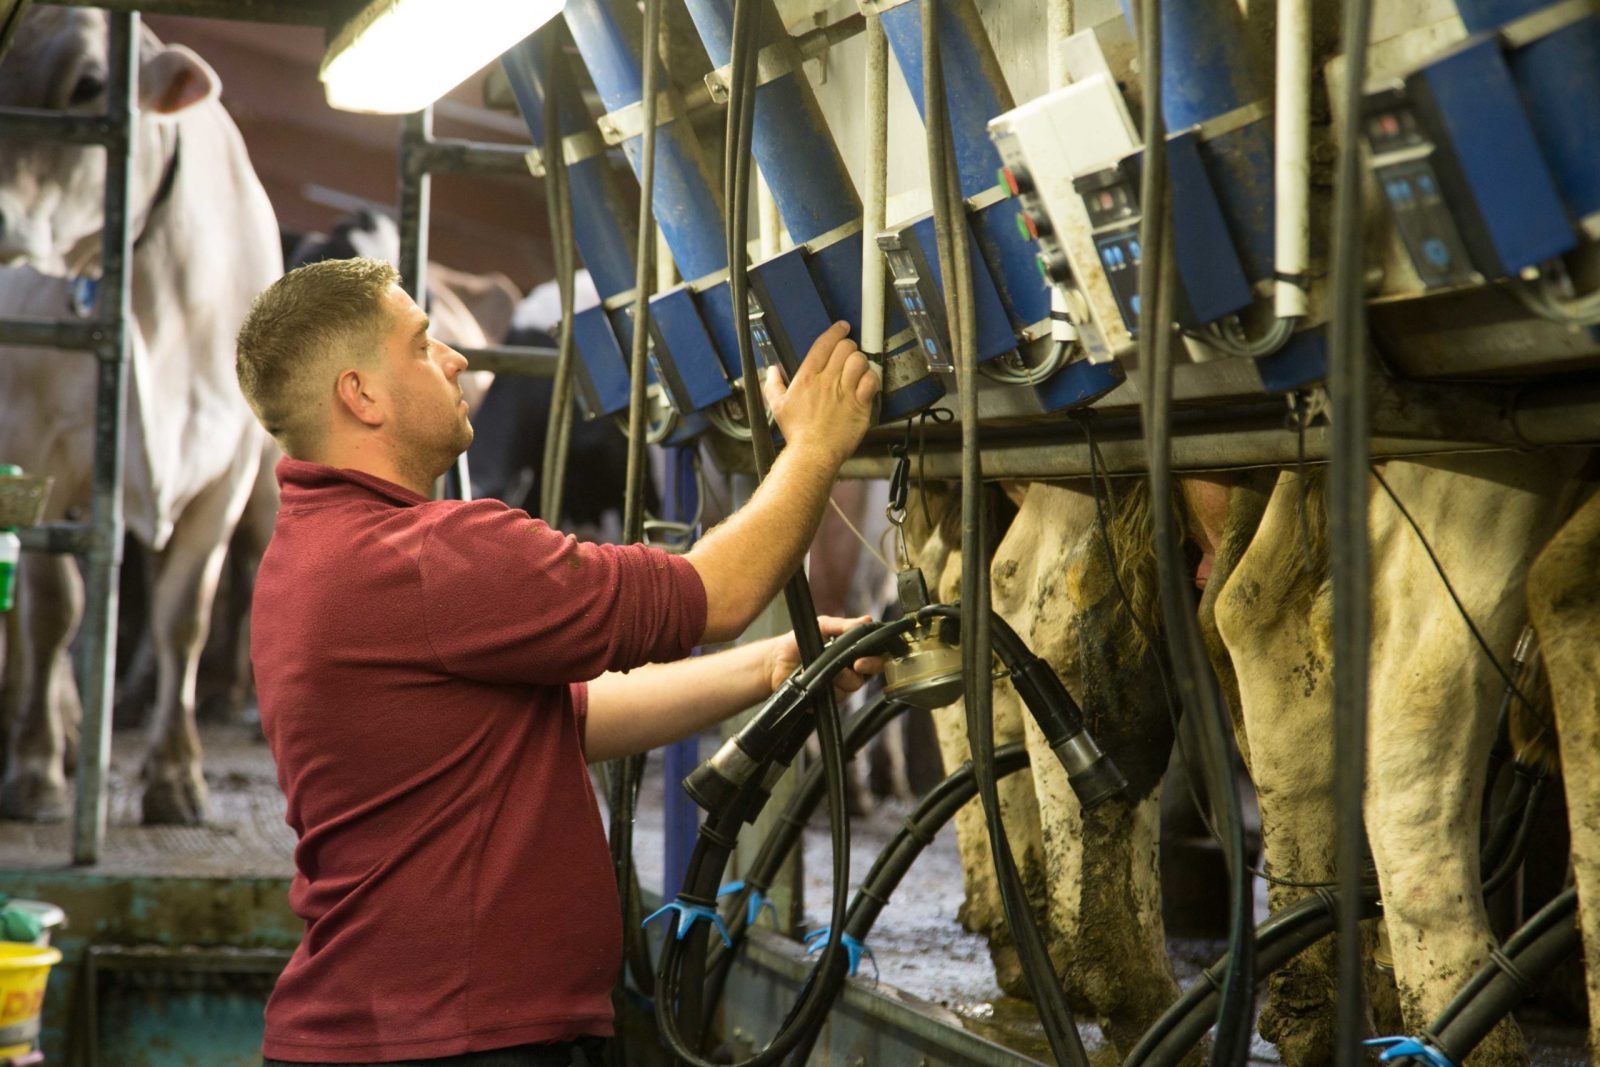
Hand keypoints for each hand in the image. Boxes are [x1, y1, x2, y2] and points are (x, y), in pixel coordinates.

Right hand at [763, 321, 878, 467]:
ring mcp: (845, 392)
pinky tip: (867, 383)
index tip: (842, 327)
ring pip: (860, 361)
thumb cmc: (797, 432)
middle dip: (849, 347)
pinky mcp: (859, 405)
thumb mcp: (778, 407)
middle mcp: (827, 381)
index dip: (836, 331)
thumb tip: (771, 371)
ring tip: (857, 368)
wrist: (813, 453)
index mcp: (807, 377)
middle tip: (848, 354)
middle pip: (845, 348)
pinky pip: (871, 381)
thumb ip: (773, 385)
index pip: (824, 344)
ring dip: (861, 361)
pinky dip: (872, 378)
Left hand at [765, 614, 886, 697]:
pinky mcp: (827, 701)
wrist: (775, 660)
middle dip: (863, 670)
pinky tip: (812, 679)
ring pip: (851, 688)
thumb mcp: (822, 626)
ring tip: (823, 667)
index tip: (864, 659)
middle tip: (854, 665)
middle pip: (867, 677)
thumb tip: (866, 620)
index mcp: (854, 654)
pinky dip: (824, 688)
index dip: (876, 661)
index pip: (876, 659)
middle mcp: (850, 673)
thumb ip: (844, 625)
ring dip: (839, 677)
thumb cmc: (800, 641)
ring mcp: (839, 688)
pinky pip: (833, 699)